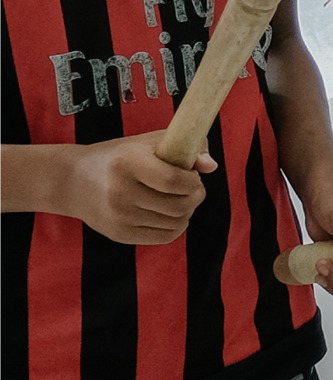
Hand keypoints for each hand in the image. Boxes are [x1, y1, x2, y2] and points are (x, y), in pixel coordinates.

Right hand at [67, 136, 214, 244]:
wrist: (73, 181)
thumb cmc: (120, 157)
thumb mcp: (147, 143)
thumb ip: (184, 148)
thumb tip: (212, 166)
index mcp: (127, 163)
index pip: (173, 181)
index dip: (193, 181)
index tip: (194, 176)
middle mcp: (120, 192)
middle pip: (178, 206)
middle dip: (195, 196)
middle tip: (191, 188)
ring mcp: (118, 217)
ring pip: (176, 223)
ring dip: (187, 211)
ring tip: (179, 198)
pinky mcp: (119, 234)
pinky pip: (164, 236)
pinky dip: (177, 226)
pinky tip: (170, 213)